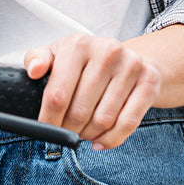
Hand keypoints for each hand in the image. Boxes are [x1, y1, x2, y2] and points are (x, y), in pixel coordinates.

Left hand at [24, 34, 161, 149]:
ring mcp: (131, 65)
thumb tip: (34, 71)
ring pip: (103, 120)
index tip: (47, 129)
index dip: (49, 119)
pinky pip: (128, 123)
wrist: (130, 57)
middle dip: (69, 130)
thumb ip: (37, 59)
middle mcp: (107, 51)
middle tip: (66, 132)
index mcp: (79, 44)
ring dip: (89, 135)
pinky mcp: (149, 81)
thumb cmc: (87, 61)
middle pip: (80, 111)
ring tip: (83, 132)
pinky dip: (111, 139)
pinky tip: (100, 141)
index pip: (58, 94)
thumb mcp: (58, 53)